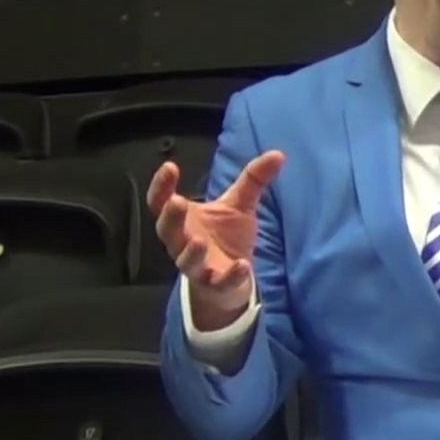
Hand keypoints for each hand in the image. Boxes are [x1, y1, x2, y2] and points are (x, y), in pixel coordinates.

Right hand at [146, 151, 284, 324]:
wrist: (235, 275)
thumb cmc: (227, 235)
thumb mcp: (239, 204)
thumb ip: (253, 179)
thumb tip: (278, 154)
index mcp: (183, 219)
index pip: (161, 201)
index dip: (161, 186)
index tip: (170, 166)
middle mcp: (182, 242)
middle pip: (167, 231)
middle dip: (170, 217)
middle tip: (177, 202)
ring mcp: (197, 266)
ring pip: (186, 261)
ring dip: (191, 252)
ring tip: (199, 241)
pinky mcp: (215, 285)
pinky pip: (219, 282)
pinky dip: (230, 276)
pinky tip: (242, 266)